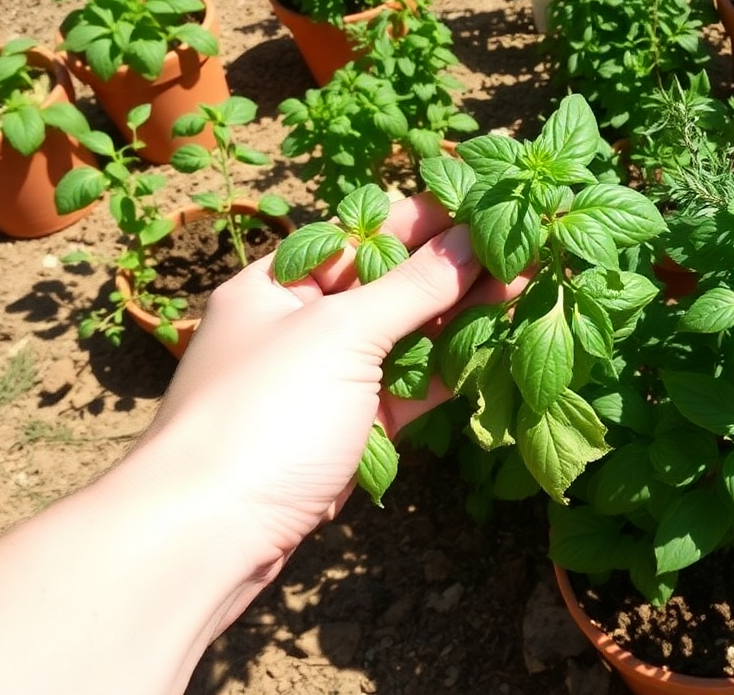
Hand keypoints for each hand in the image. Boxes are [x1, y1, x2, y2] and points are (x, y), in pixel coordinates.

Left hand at [129, 193, 512, 584]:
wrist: (208, 535)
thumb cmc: (260, 415)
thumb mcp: (340, 333)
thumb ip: (413, 287)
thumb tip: (473, 238)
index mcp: (278, 284)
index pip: (361, 233)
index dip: (424, 216)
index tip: (484, 198)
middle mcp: (299, 326)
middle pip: (388, 285)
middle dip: (453, 267)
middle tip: (522, 245)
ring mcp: (326, 382)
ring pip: (404, 339)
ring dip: (460, 317)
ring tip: (525, 288)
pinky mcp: (350, 433)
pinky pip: (407, 390)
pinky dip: (448, 371)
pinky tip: (496, 346)